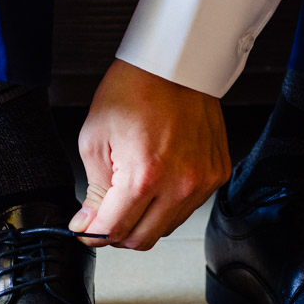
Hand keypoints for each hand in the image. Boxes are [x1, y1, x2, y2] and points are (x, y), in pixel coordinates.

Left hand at [70, 59, 230, 249]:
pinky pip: (189, 206)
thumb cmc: (134, 89)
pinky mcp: (217, 174)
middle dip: (118, 232)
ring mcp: (203, 181)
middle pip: (142, 239)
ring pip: (167, 227)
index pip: (114, 231)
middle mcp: (180, 184)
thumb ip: (94, 190)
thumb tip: (88, 224)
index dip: (93, 234)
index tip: (85, 229)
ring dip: (145, 217)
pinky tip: (159, 176)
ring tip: (134, 185)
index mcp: (145, 175)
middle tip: (106, 212)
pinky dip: (169, 201)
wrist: (174, 63)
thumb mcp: (95, 138)